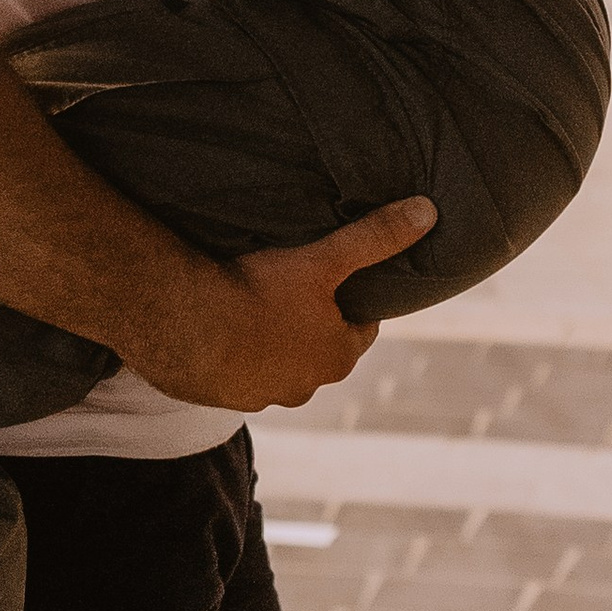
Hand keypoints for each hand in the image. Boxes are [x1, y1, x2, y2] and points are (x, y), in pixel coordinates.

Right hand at [135, 195, 434, 411]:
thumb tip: (427, 213)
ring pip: (280, 366)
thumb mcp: (323, 259)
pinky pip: (238, 374)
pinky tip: (221, 329)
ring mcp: (263, 395)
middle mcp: (306, 386)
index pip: (361, 328)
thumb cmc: (259, 293)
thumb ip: (374, 237)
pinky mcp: (223, 397)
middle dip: (314, 325)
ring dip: (273, 345)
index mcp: (337, 356)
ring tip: (254, 306)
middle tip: (296, 288)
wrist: (184, 327)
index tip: (342, 280)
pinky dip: (235, 355)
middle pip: (321, 350)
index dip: (354, 302)